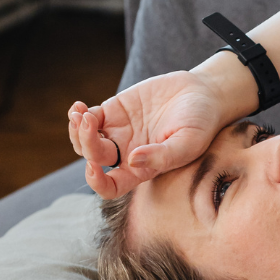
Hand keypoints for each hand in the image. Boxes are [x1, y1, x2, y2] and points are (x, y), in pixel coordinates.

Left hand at [68, 63, 252, 197]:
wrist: (203, 93)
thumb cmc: (201, 123)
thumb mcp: (188, 142)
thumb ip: (163, 156)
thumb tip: (132, 160)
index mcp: (143, 170)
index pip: (112, 186)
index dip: (97, 182)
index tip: (92, 167)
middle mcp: (127, 154)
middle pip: (94, 159)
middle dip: (86, 143)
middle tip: (89, 122)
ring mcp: (119, 132)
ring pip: (86, 141)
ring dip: (76, 131)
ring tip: (80, 114)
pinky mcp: (115, 111)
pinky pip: (89, 118)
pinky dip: (79, 115)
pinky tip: (79, 107)